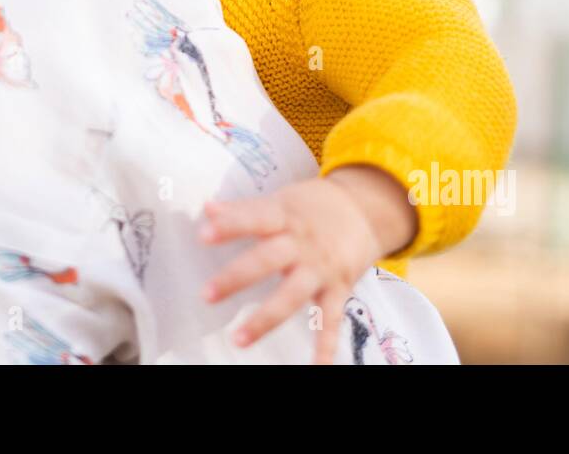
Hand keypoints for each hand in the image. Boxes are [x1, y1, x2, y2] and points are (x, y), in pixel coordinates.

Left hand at [199, 166, 417, 363]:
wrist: (365, 209)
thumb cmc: (314, 207)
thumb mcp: (281, 201)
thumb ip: (244, 209)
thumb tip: (208, 209)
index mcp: (284, 216)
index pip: (255, 217)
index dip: (230, 224)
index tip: (204, 233)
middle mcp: (302, 243)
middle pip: (268, 259)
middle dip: (237, 277)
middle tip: (207, 294)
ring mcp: (320, 268)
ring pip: (292, 295)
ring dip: (265, 318)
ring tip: (238, 339)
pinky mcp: (338, 289)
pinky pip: (329, 321)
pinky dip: (324, 346)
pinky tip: (316, 366)